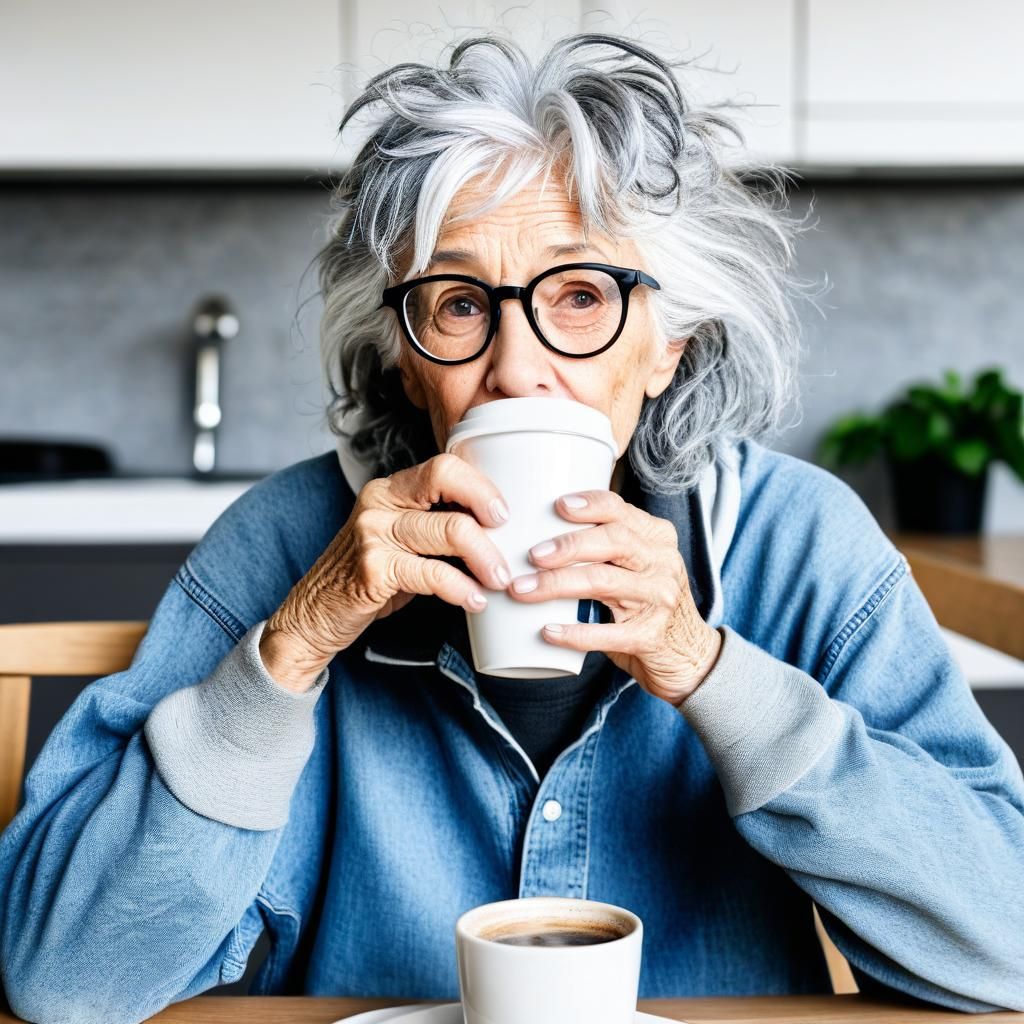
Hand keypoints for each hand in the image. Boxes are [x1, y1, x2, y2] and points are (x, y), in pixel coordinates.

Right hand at [261, 453, 512, 690]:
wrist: (314, 616)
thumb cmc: (369, 578)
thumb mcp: (401, 541)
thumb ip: (437, 525)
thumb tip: (499, 529)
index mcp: (390, 488)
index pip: (444, 466)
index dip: (481, 486)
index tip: (504, 514)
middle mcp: (379, 501)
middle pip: (448, 484)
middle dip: (489, 514)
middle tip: (509, 548)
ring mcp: (373, 532)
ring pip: (450, 529)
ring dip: (485, 558)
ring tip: (500, 581)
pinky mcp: (372, 568)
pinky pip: (433, 572)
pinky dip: (461, 588)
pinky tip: (474, 601)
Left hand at [504, 489, 722, 705]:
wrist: (689, 657)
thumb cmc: (648, 604)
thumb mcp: (638, 566)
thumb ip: (606, 548)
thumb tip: (537, 534)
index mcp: (658, 539)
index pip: (622, 511)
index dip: (589, 505)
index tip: (558, 506)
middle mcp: (663, 564)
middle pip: (612, 542)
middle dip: (568, 545)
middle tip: (532, 555)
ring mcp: (660, 600)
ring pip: (603, 583)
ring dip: (557, 585)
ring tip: (523, 589)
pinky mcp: (650, 636)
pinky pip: (607, 632)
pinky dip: (574, 633)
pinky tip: (548, 631)